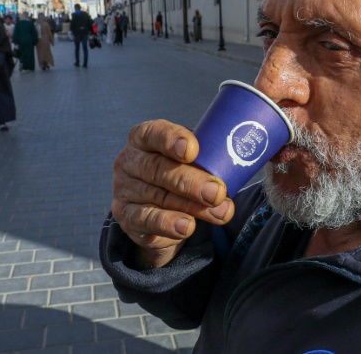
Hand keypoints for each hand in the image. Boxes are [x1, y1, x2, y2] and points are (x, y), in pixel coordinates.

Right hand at [111, 120, 234, 268]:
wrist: (161, 211)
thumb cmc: (181, 173)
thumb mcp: (191, 160)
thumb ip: (206, 159)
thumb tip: (237, 163)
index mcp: (143, 138)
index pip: (154, 133)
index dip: (172, 139)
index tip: (192, 150)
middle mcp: (129, 161)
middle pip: (158, 169)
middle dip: (191, 181)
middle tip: (217, 192)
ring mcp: (124, 189)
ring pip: (159, 197)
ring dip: (192, 207)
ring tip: (220, 213)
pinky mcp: (125, 216)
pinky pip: (146, 220)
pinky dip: (168, 224)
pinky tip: (187, 227)